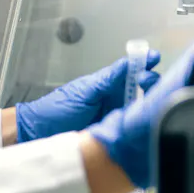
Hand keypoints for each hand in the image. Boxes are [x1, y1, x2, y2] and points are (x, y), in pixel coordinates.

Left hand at [14, 49, 159, 141]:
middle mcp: (115, 99)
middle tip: (146, 80)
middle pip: (143, 89)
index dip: (144, 63)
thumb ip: (107, 79)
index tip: (154, 58)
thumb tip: (128, 63)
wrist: (39, 133)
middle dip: (151, 81)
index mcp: (107, 85)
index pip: (131, 71)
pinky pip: (134, 127)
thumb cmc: (56, 109)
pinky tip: (149, 118)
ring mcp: (117, 117)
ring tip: (149, 96)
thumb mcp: (84, 91)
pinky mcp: (116, 134)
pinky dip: (143, 122)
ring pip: (142, 107)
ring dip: (150, 101)